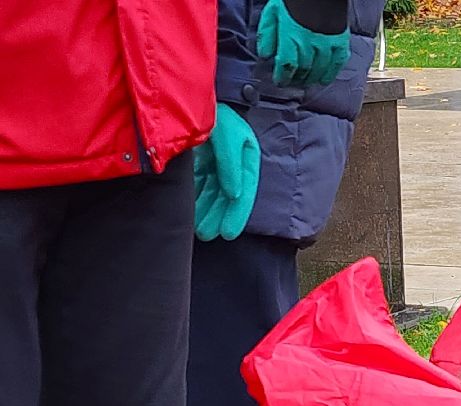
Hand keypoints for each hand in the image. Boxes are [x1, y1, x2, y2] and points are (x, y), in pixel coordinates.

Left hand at [193, 104, 259, 240]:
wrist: (191, 89)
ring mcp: (215, 162)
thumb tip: (233, 193)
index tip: (228, 233)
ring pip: (212, 193)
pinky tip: (189, 213)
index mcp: (246, 158)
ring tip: (200, 232)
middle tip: (209, 235)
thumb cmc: (216, 111)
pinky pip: (198, 184)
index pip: (244, 192)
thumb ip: (229, 163)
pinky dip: (195, 198)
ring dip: (207, 212)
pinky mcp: (198, 160)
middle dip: (219, 217)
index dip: (237, 214)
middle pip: (227, 197)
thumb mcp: (226, 135)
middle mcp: (232, 163)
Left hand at [257, 0, 350, 86]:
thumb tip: (265, 54)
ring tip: (306, 82)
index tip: (279, 81)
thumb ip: (268, 34)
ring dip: (311, 79)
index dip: (282, 77)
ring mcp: (327, 44)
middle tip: (292, 82)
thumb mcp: (273, 11)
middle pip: (303, 70)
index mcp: (291, 36)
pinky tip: (324, 80)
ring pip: (319, 70)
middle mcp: (310, 44)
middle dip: (296, 79)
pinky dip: (330, 74)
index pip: (286, 65)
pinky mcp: (340, 42)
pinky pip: (337, 63)